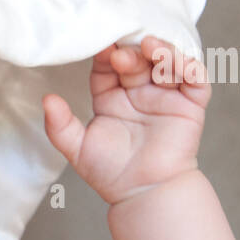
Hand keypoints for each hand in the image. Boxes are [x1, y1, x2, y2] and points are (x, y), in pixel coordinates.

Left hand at [42, 35, 209, 203]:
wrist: (143, 194)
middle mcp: (138, 93)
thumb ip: (59, 125)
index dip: (104, 55)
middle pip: (136, 60)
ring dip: (160, 50)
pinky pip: (194, 78)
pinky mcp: (190, 105)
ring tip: (148, 47)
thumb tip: (46, 99)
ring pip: (166, 62)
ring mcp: (165, 96)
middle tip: (119, 54)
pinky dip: (187, 63)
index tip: (98, 46)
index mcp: (111, 98)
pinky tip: (172, 60)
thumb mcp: (77, 147)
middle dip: (129, 53)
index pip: (107, 67)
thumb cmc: (111, 173)